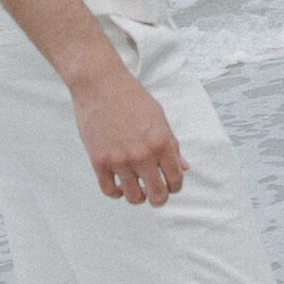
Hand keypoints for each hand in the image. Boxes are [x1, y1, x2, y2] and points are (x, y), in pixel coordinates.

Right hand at [72, 61, 188, 203]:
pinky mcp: (99, 162)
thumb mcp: (160, 118)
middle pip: (157, 194)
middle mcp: (142, 155)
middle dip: (160, 198)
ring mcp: (120, 160)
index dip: (175, 186)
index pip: (176, 178)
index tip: (171, 186)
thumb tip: (183, 167)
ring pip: (133, 197)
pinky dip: (117, 193)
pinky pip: (110, 190)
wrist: (101, 85)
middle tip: (156, 194)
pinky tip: (120, 185)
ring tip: (138, 189)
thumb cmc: (131, 97)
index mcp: (161, 142)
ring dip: (138, 196)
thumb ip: (172, 146)